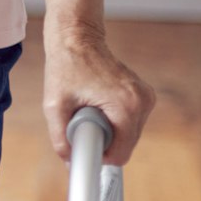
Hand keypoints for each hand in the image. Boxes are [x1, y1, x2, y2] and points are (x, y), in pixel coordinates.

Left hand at [42, 20, 155, 166]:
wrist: (78, 39)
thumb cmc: (66, 67)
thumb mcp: (54, 105)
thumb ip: (60, 137)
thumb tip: (70, 162)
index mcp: (126, 106)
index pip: (121, 154)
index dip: (100, 156)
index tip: (83, 146)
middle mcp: (143, 102)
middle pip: (126, 145)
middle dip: (104, 142)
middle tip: (81, 123)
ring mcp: (147, 98)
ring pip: (130, 135)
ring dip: (110, 132)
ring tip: (89, 111)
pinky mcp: (145, 95)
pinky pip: (131, 123)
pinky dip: (116, 122)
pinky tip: (99, 106)